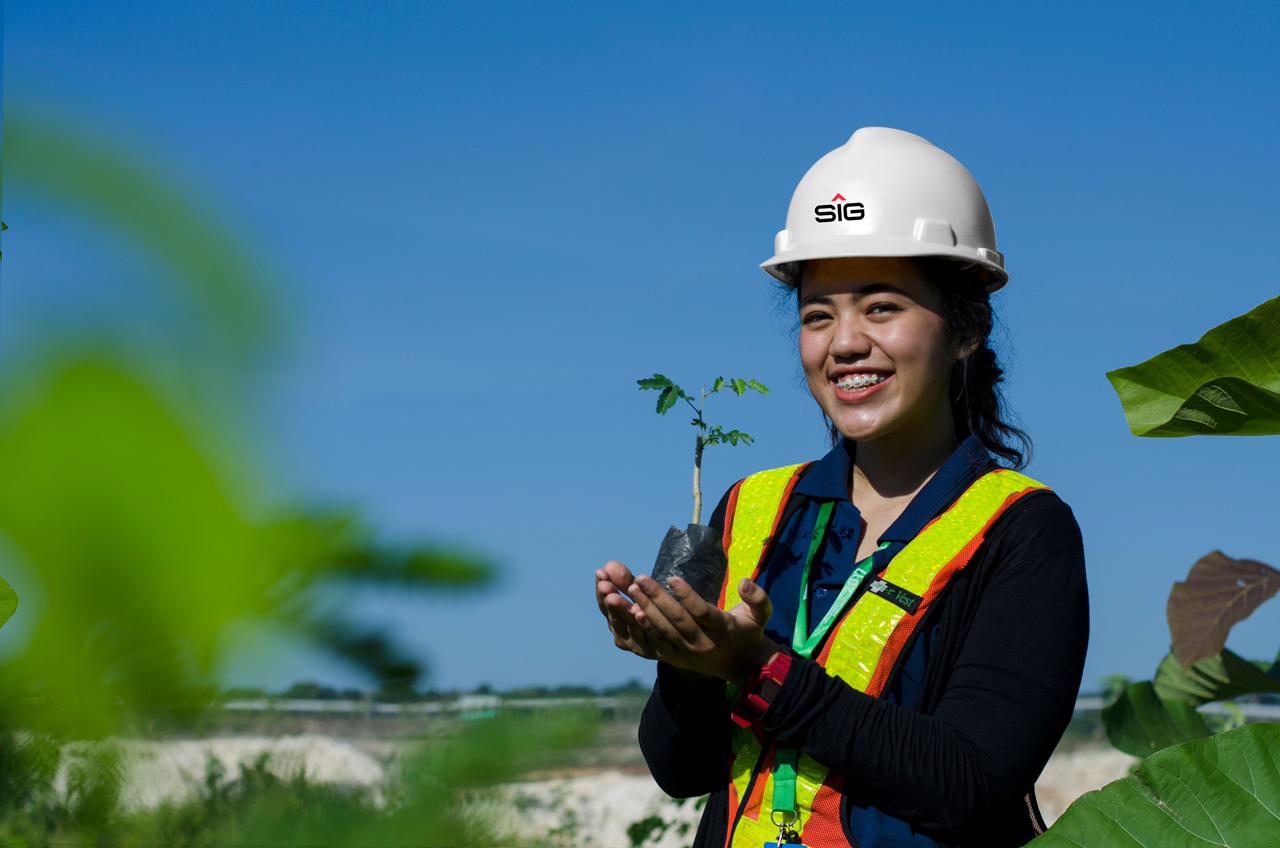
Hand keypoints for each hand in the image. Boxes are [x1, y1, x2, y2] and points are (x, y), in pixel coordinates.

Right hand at [595, 560, 658, 659]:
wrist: (682, 642)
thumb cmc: (656, 614)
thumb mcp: (640, 596)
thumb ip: (625, 582)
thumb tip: (609, 564)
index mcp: (617, 622)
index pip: (605, 606)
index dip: (601, 591)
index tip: (600, 573)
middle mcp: (626, 637)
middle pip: (615, 618)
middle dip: (609, 600)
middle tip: (605, 586)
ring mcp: (641, 646)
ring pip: (631, 627)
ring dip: (623, 610)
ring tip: (615, 597)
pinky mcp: (658, 650)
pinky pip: (650, 636)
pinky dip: (644, 624)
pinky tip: (640, 611)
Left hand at [627, 573, 780, 683]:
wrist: (741, 665)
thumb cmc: (750, 632)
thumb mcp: (762, 614)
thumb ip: (758, 597)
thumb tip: (745, 582)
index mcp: (723, 630)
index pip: (702, 612)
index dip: (687, 596)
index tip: (671, 577)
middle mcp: (703, 643)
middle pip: (677, 620)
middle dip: (657, 599)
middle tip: (639, 579)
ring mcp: (688, 653)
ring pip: (664, 630)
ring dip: (646, 609)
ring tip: (631, 590)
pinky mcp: (676, 658)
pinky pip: (658, 641)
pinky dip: (645, 627)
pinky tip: (631, 611)